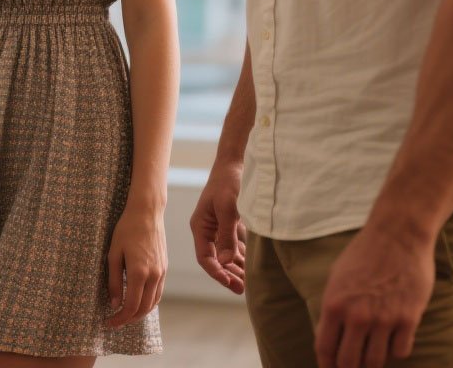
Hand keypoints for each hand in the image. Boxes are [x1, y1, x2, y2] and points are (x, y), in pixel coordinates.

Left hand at [106, 203, 165, 327]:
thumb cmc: (126, 229)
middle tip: (115, 321)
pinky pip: (158, 292)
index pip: (130, 306)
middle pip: (143, 308)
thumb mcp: (113, 253)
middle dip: (129, 319)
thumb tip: (114, 303)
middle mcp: (153, 275)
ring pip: (153, 302)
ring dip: (140, 313)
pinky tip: (139, 301)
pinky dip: (149, 302)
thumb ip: (113, 281)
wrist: (147, 212)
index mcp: (139, 272)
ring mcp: (161, 272)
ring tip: (126, 314)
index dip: (119, 318)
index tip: (108, 322)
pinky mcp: (164, 268)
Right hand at [189, 165, 245, 293]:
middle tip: (243, 289)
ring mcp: (219, 228)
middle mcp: (208, 230)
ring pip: (226, 256)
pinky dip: (242, 258)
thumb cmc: (228, 182)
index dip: (216, 273)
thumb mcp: (228, 208)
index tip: (230, 284)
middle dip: (228, 275)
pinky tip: (252, 267)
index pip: (205, 257)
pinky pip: (235, 247)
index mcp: (200, 226)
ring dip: (236, 269)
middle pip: (216, 260)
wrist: (236, 163)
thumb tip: (225, 262)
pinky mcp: (231, 225)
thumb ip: (227, 235)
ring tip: (249, 283)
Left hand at [315, 222, 434, 367]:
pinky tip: (394, 340)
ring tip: (373, 355)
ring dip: (373, 362)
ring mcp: (384, 319)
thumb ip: (333, 308)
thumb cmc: (365, 253)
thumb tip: (330, 336)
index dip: (327, 366)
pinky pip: (401, 351)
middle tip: (354, 367)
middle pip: (349, 363)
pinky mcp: (408, 318)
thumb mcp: (337, 277)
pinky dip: (396, 350)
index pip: (325, 350)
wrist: (398, 235)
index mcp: (334, 304)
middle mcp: (357, 316)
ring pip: (375, 362)